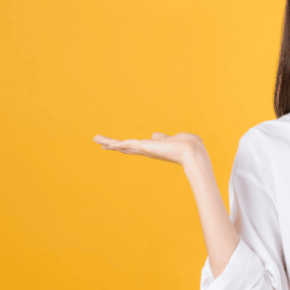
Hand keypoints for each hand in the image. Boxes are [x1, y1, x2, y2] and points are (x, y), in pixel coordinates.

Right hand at [92, 132, 206, 167]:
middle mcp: (148, 151)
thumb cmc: (189, 146)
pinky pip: (126, 144)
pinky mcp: (145, 147)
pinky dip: (115, 142)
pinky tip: (104, 142)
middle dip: (112, 145)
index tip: (115, 145)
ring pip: (123, 145)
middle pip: (126, 147)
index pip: (136, 147)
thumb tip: (156, 136)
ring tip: (96, 139)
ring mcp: (145, 149)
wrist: (193, 152)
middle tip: (99, 143)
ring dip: (109, 142)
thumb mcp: (174, 139)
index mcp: (154, 149)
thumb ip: (163, 138)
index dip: (125, 145)